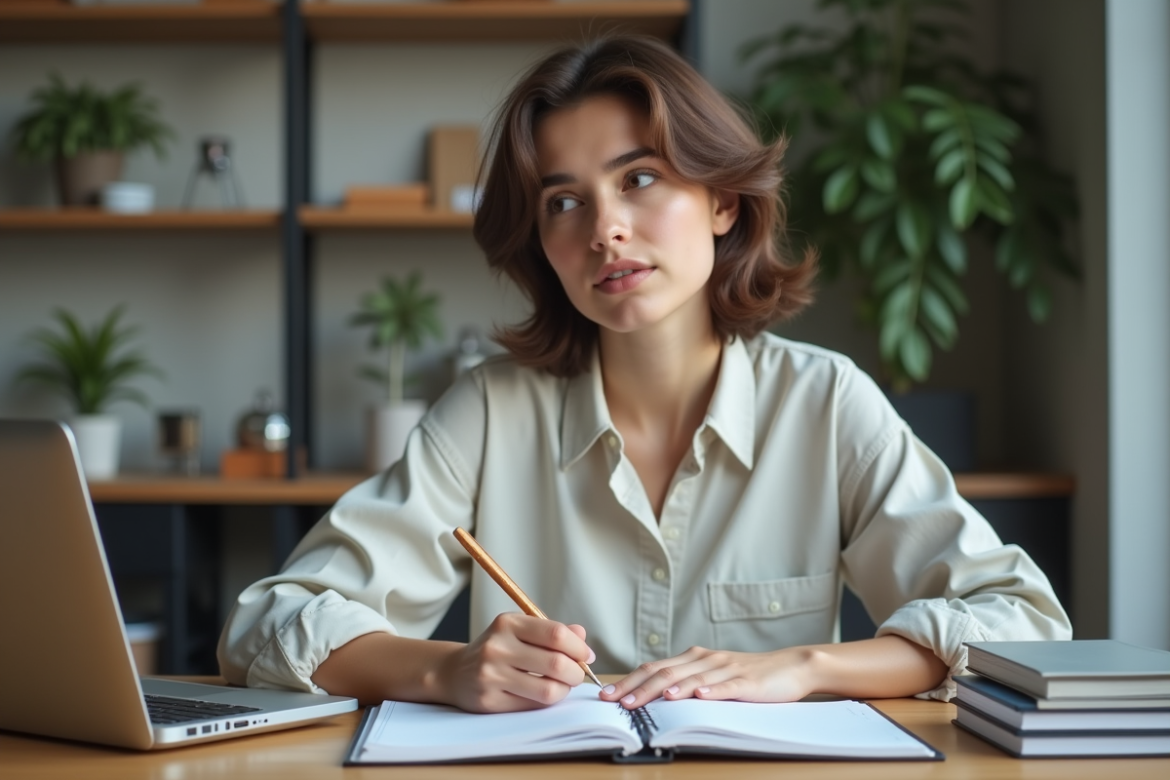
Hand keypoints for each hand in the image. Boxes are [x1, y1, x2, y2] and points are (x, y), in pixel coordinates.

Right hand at [434, 612, 595, 712]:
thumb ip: (552, 632)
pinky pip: (532, 706)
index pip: (556, 634)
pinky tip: (544, 694)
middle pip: (556, 663)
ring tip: (562, 686)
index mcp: (508, 623)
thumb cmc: (497, 650)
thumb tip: (582, 637)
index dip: (578, 648)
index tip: (587, 655)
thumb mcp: (520, 631)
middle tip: (577, 674)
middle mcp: (497, 647)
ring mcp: (491, 675)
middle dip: (576, 672)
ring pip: (547, 690)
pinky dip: (547, 702)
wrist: (456, 672)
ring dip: (564, 690)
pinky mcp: (489, 701)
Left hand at [599, 645, 818, 709]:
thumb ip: (688, 682)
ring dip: (664, 691)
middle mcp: (706, 659)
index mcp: (695, 658)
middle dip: (636, 688)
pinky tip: (696, 696)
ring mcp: (726, 669)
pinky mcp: (746, 682)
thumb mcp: (713, 676)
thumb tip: (654, 696)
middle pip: (665, 672)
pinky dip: (708, 691)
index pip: (655, 668)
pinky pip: (724, 686)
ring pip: (689, 679)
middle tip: (614, 701)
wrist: (791, 666)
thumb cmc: (750, 675)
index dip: (630, 680)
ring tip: (644, 701)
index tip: (607, 694)